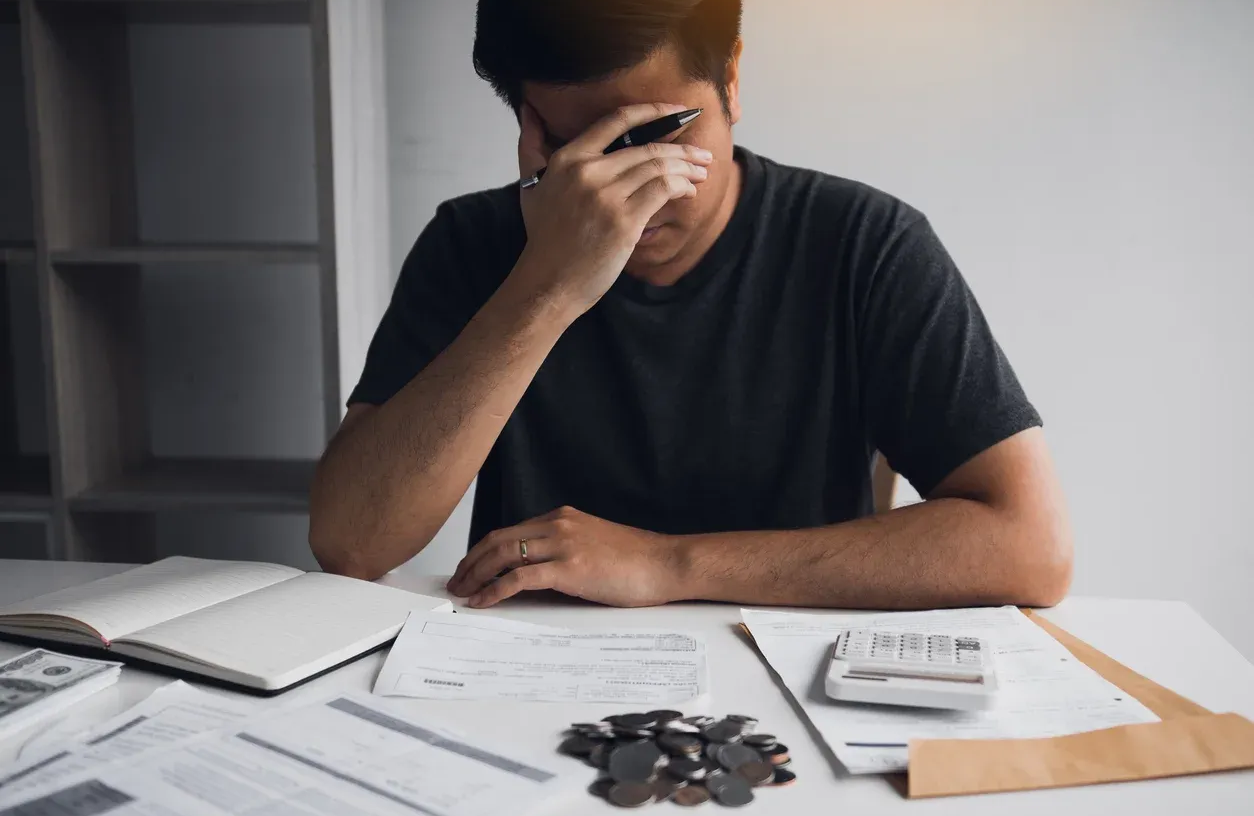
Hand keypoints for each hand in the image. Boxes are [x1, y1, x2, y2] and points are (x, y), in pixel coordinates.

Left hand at [446, 506, 686, 607]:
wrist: (667, 563)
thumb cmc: (639, 560)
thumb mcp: (595, 546)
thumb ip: (565, 552)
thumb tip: (538, 576)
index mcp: (563, 518)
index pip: (511, 531)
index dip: (484, 550)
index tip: (471, 567)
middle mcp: (558, 525)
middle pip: (498, 539)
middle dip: (471, 562)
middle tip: (456, 582)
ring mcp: (563, 544)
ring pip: (502, 555)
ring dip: (476, 575)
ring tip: (462, 593)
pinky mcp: (569, 568)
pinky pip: (519, 578)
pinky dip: (494, 590)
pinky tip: (483, 601)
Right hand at [513, 102, 713, 313]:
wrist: (548, 282)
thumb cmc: (544, 238)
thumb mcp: (531, 185)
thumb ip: (530, 145)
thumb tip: (528, 109)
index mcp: (568, 158)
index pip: (617, 121)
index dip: (653, 112)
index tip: (677, 112)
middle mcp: (588, 172)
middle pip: (647, 148)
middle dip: (682, 150)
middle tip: (702, 154)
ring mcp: (607, 196)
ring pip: (659, 167)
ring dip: (687, 168)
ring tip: (702, 172)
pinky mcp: (624, 221)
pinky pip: (662, 190)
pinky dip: (681, 186)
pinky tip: (689, 191)